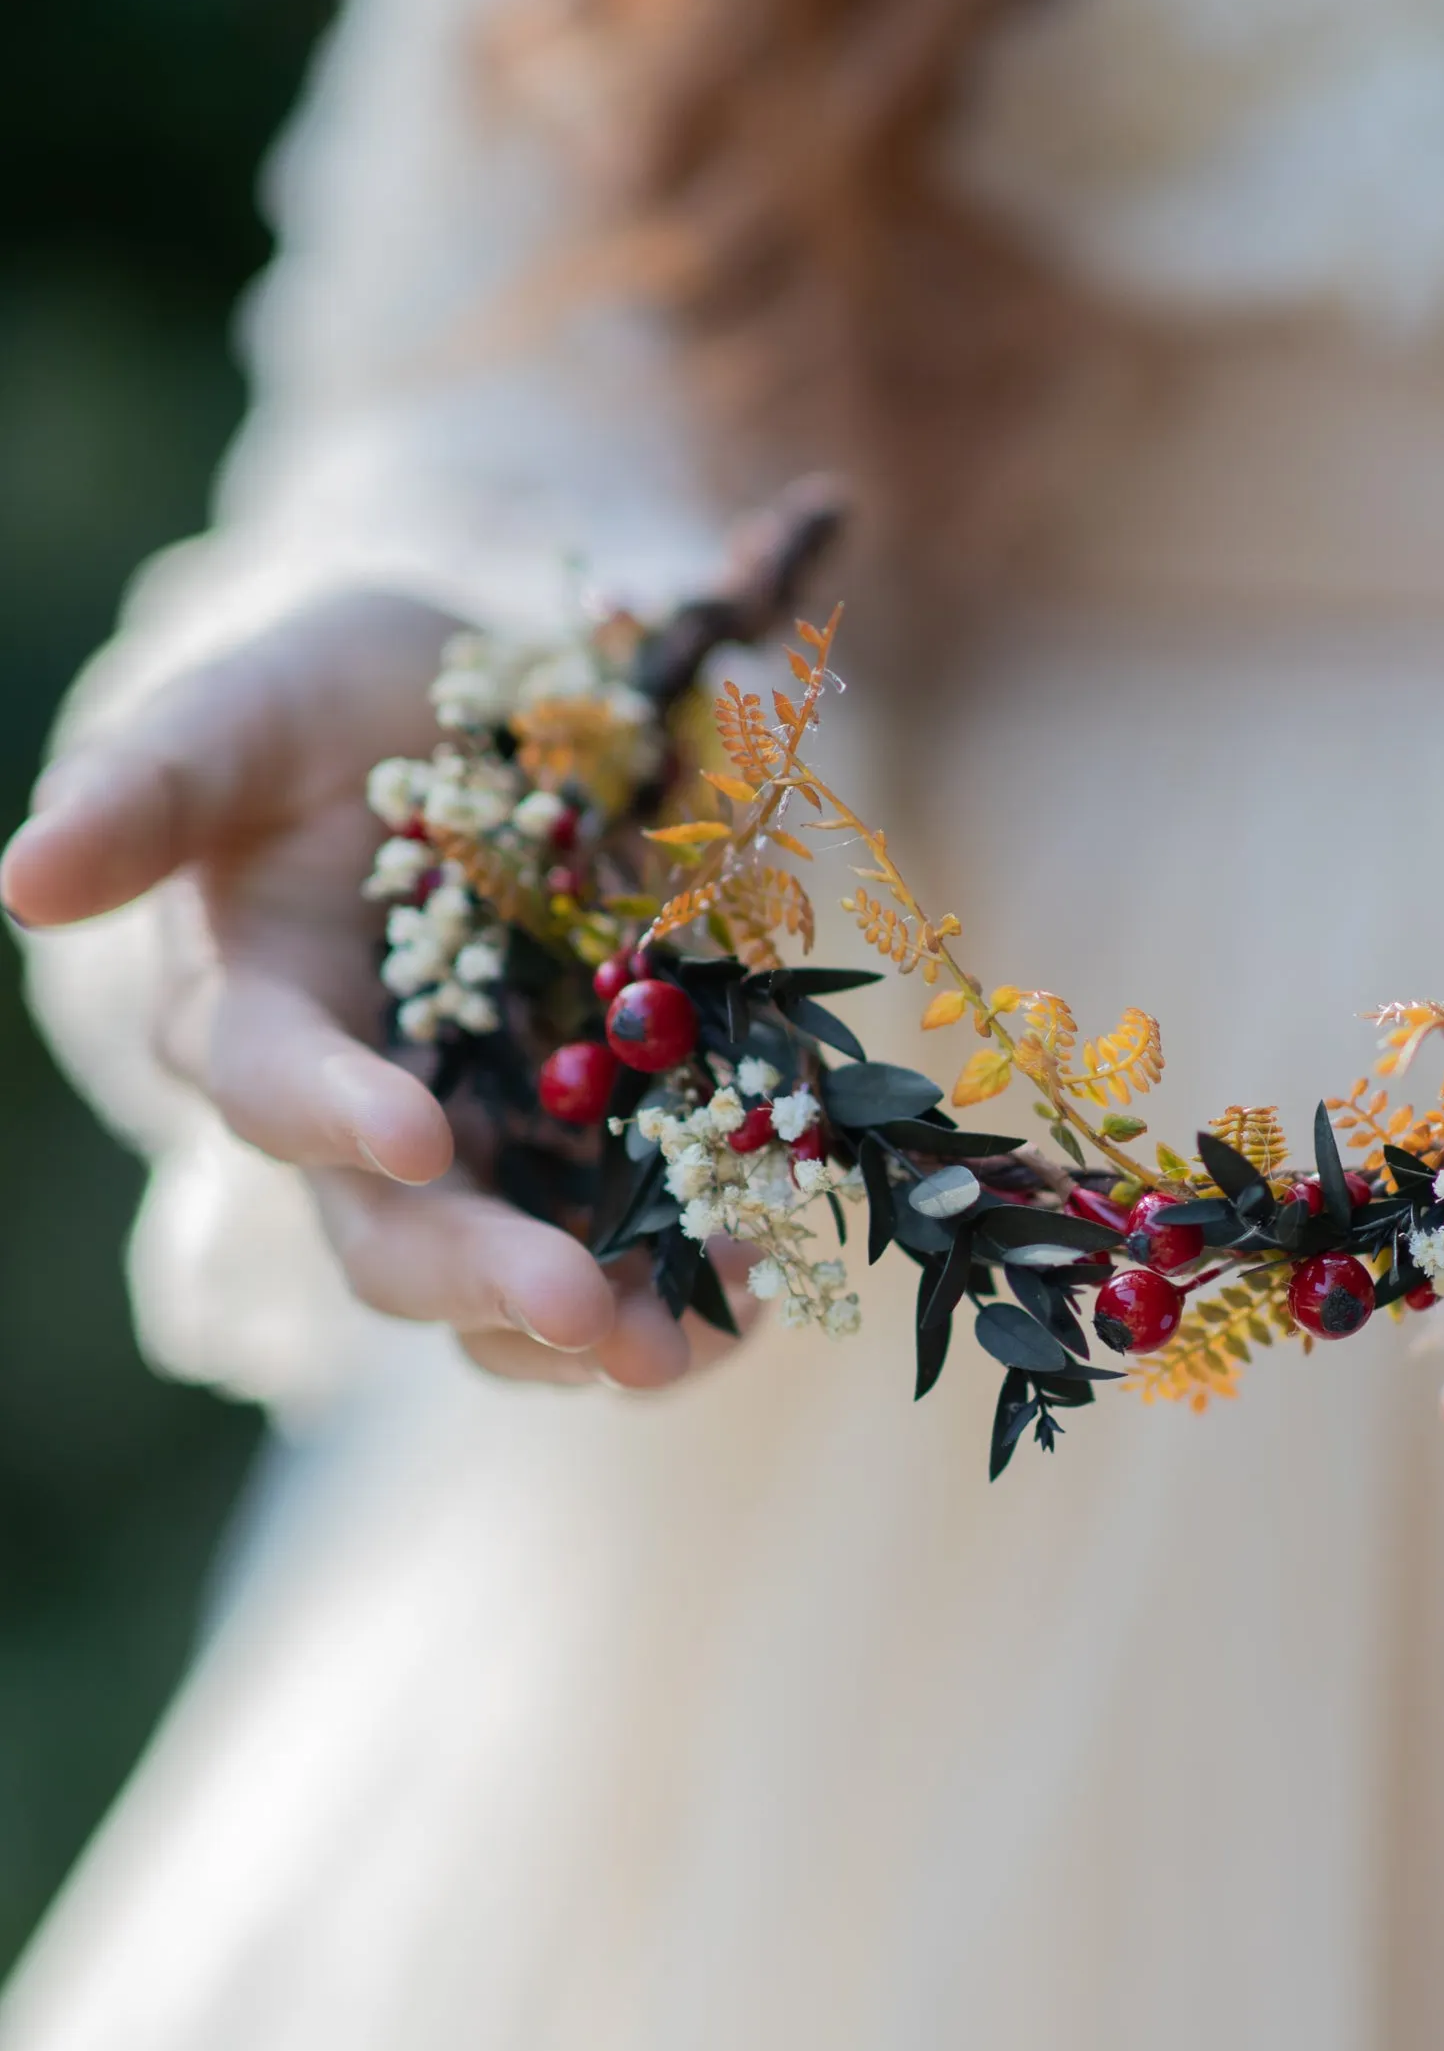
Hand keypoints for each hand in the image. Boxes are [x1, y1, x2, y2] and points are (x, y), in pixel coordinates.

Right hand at [3, 591, 739, 1390]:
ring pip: (512, 1294)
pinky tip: (763, 1282)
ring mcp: (488, 1150)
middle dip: (487, 1279)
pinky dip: (701, 1282)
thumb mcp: (253, 706)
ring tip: (689, 1344)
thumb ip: (151, 786)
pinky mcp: (600, 1153)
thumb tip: (21, 879)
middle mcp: (361, 1117)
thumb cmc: (341, 708)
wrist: (496, 716)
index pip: (270, 1088)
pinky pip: (641, 1254)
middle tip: (589, 1310)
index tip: (417, 1131)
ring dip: (604, 1333)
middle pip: (396, 1239)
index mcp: (255, 1015)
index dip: (335, 1117)